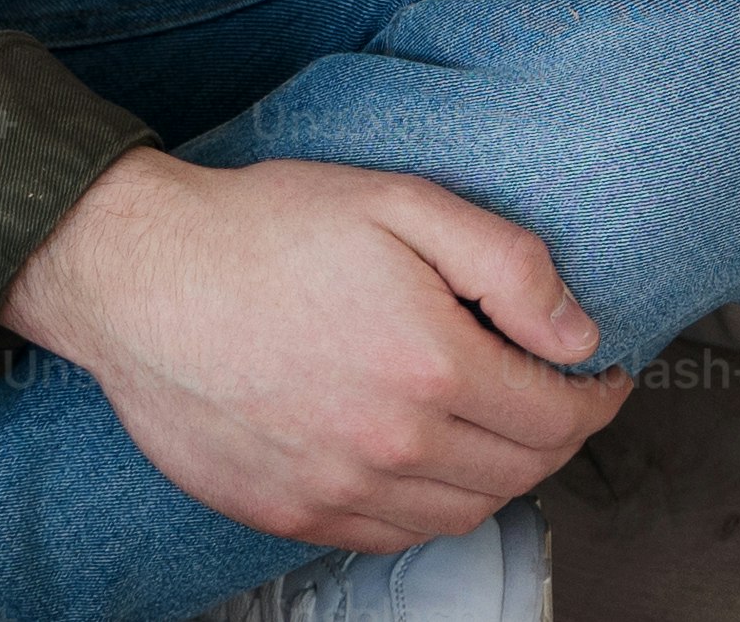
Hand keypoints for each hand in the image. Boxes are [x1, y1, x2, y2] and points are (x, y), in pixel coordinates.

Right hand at [0, 147, 621, 549]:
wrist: (139, 277)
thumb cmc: (260, 232)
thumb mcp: (402, 203)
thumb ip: (508, 265)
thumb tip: (578, 331)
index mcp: (429, 365)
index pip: (559, 416)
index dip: (597, 396)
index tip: (599, 375)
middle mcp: (389, 444)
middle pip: (522, 472)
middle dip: (558, 435)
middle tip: (555, 396)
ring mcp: (337, 490)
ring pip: (464, 513)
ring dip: (500, 475)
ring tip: (494, 426)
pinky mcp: (291, 513)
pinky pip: (395, 536)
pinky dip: (432, 508)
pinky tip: (426, 461)